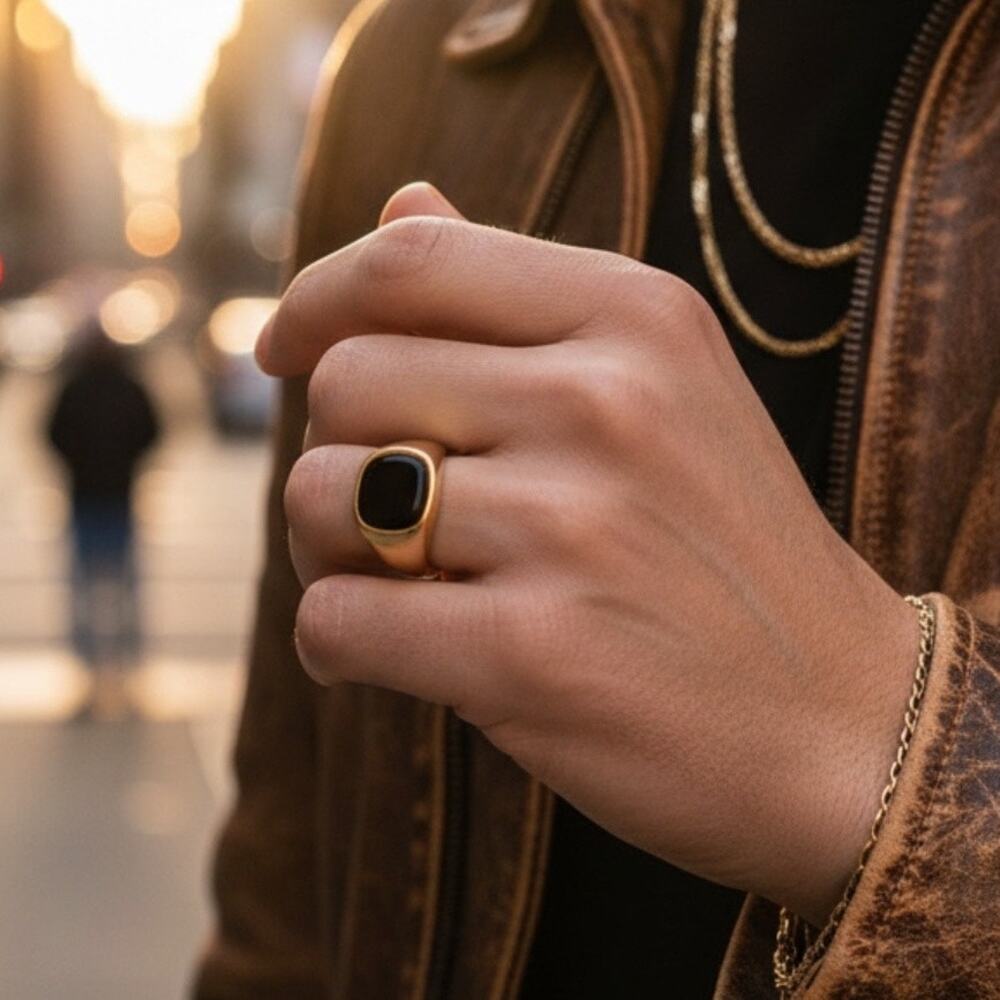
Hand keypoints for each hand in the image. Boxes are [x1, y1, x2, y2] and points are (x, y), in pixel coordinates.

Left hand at [268, 181, 919, 924]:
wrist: (841, 722)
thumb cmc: (728, 556)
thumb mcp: (663, 391)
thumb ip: (519, 299)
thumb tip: (398, 201)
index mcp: (635, 317)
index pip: (410, 260)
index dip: (315, 298)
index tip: (284, 350)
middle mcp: (603, 402)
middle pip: (346, 382)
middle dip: (332, 452)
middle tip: (374, 518)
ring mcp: (570, 528)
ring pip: (323, 498)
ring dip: (326, 551)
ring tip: (392, 586)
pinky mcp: (534, 653)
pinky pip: (337, 620)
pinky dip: (334, 643)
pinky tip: (381, 657)